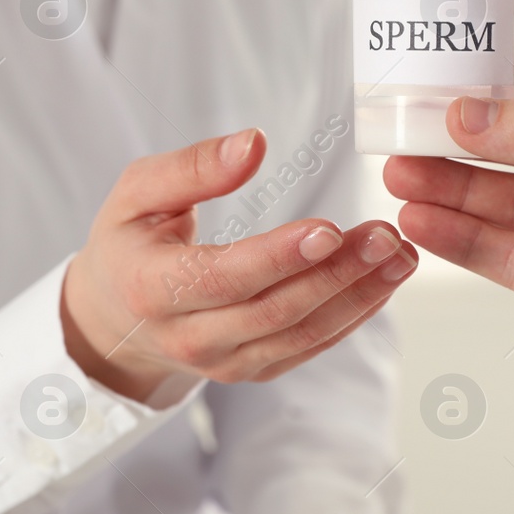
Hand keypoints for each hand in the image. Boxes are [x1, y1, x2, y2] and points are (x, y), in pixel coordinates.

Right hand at [62, 128, 417, 401]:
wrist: (113, 320)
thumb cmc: (128, 242)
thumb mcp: (136, 193)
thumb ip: (192, 167)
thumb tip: (254, 143)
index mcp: (152, 288)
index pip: (224, 277)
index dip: (278, 256)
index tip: (329, 228)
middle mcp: (187, 337)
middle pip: (274, 310)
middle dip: (337, 273)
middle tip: (388, 235)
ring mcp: (222, 362)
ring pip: (300, 335)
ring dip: (357, 297)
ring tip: (400, 256)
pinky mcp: (251, 370)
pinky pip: (308, 348)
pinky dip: (352, 316)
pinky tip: (383, 281)